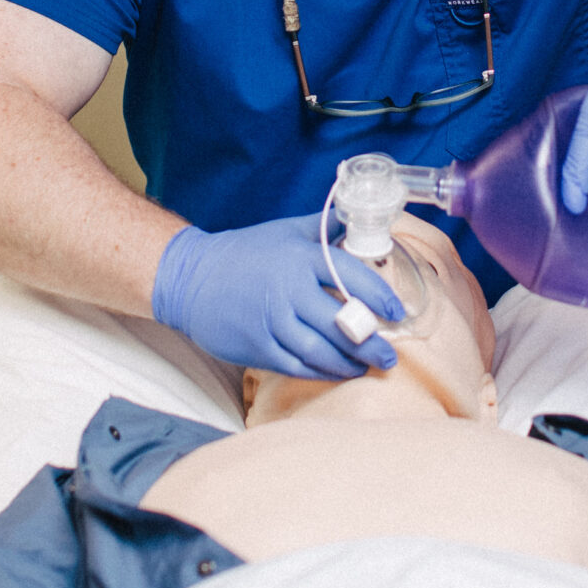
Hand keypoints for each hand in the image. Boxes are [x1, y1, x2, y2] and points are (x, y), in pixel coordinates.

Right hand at [151, 213, 405, 377]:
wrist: (191, 278)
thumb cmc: (244, 252)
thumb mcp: (284, 231)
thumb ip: (323, 227)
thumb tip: (356, 215)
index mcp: (299, 257)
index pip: (349, 276)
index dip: (378, 295)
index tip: (397, 312)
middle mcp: (288, 289)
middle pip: (340, 323)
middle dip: (371, 343)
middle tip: (390, 356)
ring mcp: (272, 320)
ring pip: (320, 350)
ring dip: (349, 363)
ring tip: (368, 367)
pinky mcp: (257, 346)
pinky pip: (297, 365)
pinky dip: (322, 372)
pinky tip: (338, 372)